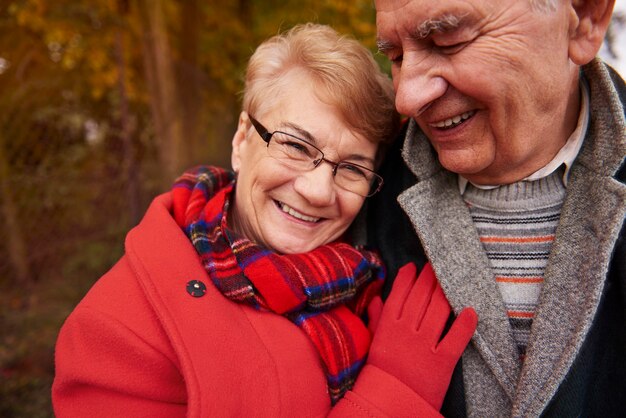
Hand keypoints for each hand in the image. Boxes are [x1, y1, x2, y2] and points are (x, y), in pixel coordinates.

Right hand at [366, 262, 476, 409]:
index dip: (409, 277)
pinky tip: (471, 311)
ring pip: (439, 310)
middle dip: (429, 278)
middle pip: (421, 296)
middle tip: (436, 266)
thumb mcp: (375, 341)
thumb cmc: (382, 371)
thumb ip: (376, 318)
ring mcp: (424, 345)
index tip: (415, 267)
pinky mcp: (442, 362)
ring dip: (445, 292)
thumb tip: (376, 297)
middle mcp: (406, 331)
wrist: (391, 401)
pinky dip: (465, 324)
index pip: (400, 293)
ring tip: (450, 279)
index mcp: (388, 325)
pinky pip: (456, 338)